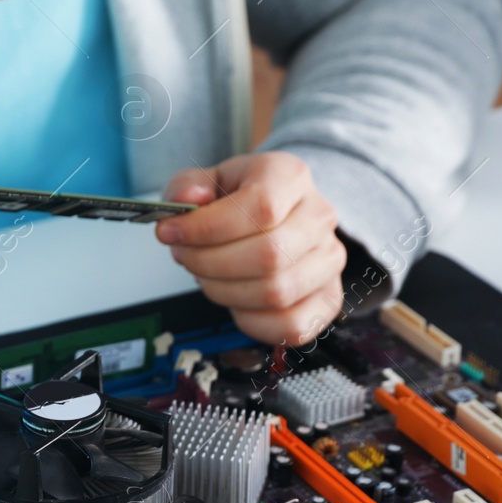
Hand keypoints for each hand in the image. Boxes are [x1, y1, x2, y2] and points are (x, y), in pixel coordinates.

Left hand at [156, 152, 346, 346]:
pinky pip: (291, 325)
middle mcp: (319, 216)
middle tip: (185, 256)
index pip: (261, 207)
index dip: (208, 227)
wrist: (274, 214)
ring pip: (277, 292)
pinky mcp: (328, 298)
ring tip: (206, 275)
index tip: (171, 233)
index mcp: (290, 177)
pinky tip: (234, 300)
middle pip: (269, 254)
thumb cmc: (237, 200)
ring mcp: (329, 260)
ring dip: (224, 292)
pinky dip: (251, 322)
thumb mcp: (205, 181)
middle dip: (210, 263)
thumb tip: (187, 200)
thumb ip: (186, 186)